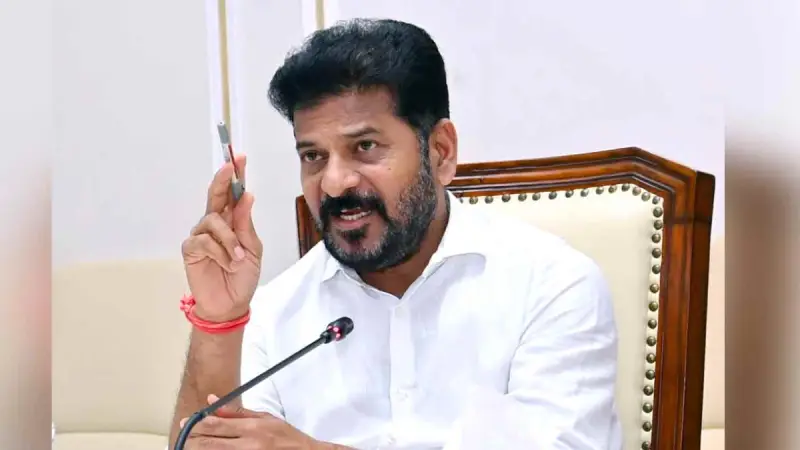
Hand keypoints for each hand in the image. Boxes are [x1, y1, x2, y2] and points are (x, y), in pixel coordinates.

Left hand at [180, 394, 319, 448]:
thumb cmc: (287, 437)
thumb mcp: (265, 418)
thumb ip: (237, 411)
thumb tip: (213, 400)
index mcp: (252, 428)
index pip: (216, 425)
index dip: (196, 424)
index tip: (185, 423)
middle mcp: (248, 444)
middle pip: (209, 443)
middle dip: (192, 440)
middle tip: (184, 437)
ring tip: (192, 446)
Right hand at [181, 155, 262, 321]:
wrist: (231, 303)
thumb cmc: (242, 276)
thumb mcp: (253, 248)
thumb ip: (246, 224)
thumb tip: (247, 196)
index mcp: (232, 221)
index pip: (232, 194)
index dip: (234, 176)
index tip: (239, 158)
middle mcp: (215, 223)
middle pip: (215, 196)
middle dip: (222, 179)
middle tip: (230, 166)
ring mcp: (201, 235)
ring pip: (213, 221)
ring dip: (230, 239)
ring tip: (238, 257)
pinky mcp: (191, 249)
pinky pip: (204, 241)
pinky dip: (219, 251)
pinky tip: (227, 263)